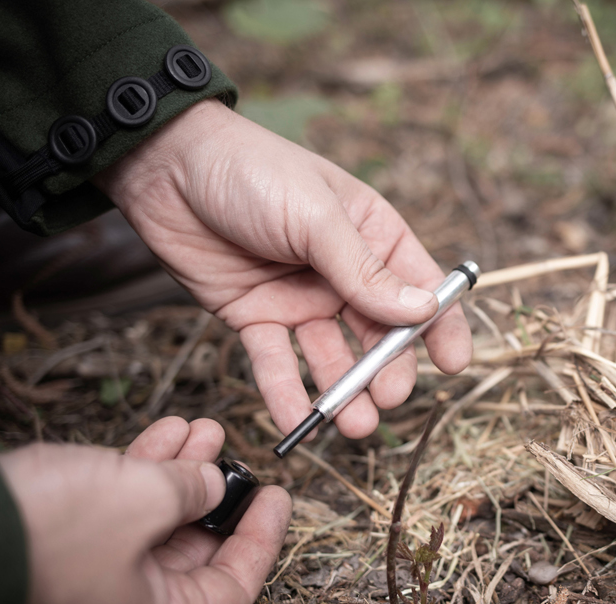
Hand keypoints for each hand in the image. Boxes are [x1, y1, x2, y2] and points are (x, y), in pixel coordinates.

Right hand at [0, 415, 288, 603]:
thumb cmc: (46, 536)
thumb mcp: (141, 500)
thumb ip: (191, 490)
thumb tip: (211, 483)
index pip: (235, 586)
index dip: (262, 538)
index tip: (278, 497)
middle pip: (196, 550)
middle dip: (217, 493)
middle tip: (235, 454)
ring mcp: (95, 578)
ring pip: (156, 521)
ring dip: (182, 471)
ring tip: (205, 429)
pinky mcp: (63, 546)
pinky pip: (118, 509)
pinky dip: (142, 471)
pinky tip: (168, 433)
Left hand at [97, 100, 471, 440]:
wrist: (162, 165)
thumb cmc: (249, 169)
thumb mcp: (314, 215)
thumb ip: (364, 270)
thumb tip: (422, 311)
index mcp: (371, 237)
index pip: (420, 290)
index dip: (441, 328)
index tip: (453, 365)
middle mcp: (342, 275)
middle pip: (379, 336)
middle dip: (386, 373)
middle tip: (386, 399)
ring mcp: (301, 301)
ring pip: (332, 360)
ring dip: (344, 395)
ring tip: (353, 426)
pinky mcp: (257, 320)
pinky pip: (278, 365)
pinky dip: (288, 395)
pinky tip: (299, 422)